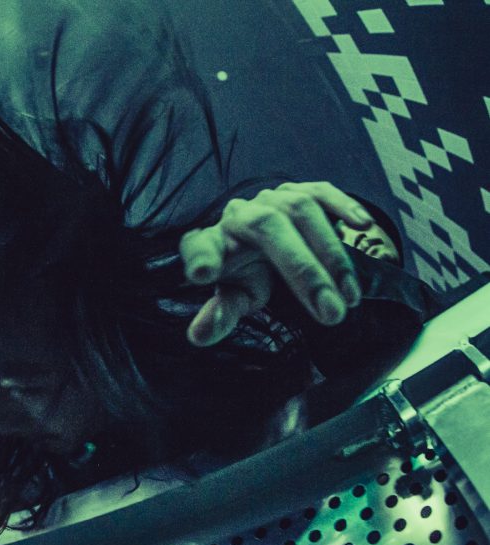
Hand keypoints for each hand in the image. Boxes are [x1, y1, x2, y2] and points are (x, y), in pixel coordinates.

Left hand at [179, 182, 372, 345]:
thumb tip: (197, 337)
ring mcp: (271, 199)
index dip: (200, 258)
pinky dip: (343, 205)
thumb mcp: (234, 298)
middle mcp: (240, 215)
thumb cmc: (244, 274)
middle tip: (331, 314)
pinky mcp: (299, 191)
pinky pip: (321, 190)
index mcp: (214, 243)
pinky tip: (363, 226)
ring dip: (331, 253)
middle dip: (304, 271)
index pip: (200, 248)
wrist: (261, 242)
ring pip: (301, 210)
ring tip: (349, 296)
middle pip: (269, 227)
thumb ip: (219, 315)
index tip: (201, 275)